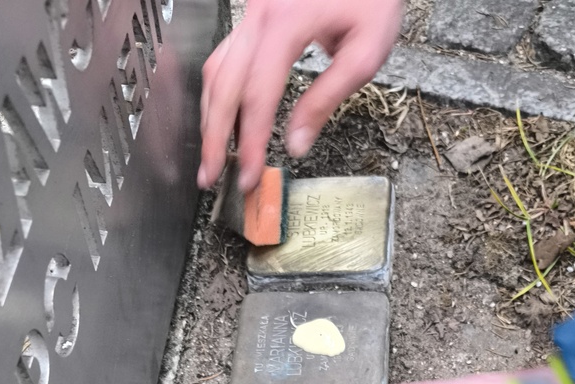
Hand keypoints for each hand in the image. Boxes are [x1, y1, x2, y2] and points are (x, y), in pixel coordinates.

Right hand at [199, 0, 401, 190]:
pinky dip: (222, 94)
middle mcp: (260, 15)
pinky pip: (226, 57)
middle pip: (224, 84)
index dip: (250, 141)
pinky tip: (228, 122)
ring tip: (215, 157)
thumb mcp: (363, 54)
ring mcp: (252, 13)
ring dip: (212, 117)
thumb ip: (326, 99)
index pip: (258, 95)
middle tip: (211, 176)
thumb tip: (297, 143)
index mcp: (286, 23)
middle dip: (215, 137)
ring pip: (216, 70)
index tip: (249, 175)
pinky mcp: (253, 17)